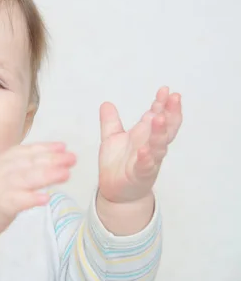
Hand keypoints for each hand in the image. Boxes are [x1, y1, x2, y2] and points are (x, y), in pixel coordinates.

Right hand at [0, 142, 75, 261]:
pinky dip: (30, 198)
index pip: (24, 152)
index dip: (44, 148)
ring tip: (66, 173)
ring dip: (47, 175)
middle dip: (52, 159)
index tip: (62, 146)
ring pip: (25, 178)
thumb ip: (7, 168)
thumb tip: (30, 163)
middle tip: (72, 157)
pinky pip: (15, 201)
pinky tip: (45, 198)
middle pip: (28, 162)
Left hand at [97, 86, 182, 203]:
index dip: (162, 103)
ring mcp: (149, 160)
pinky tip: (145, 150)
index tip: (165, 90)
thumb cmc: (118, 163)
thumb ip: (110, 121)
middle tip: (174, 98)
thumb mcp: (112, 138)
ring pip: (158, 145)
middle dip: (171, 113)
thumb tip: (106, 103)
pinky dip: (146, 158)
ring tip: (159, 118)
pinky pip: (146, 166)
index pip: (157, 115)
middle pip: (165, 128)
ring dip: (159, 132)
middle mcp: (150, 146)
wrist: (115, 190)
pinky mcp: (141, 175)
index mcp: (145, 135)